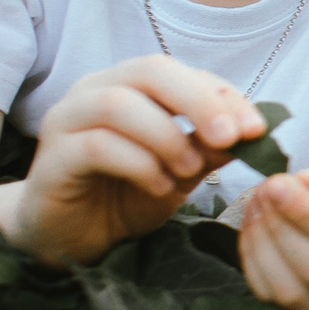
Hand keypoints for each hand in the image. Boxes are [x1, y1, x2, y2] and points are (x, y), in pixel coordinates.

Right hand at [14, 58, 264, 266]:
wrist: (72, 238)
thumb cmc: (126, 195)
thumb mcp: (182, 170)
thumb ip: (211, 147)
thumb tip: (254, 132)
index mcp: (127, 84)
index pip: (180, 72)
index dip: (221, 95)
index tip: (256, 130)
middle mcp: (93, 91)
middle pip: (150, 70)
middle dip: (199, 102)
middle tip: (229, 139)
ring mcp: (67, 120)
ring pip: (120, 104)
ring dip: (167, 138)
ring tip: (188, 171)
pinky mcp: (52, 158)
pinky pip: (98, 146)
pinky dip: (140, 165)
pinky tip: (160, 188)